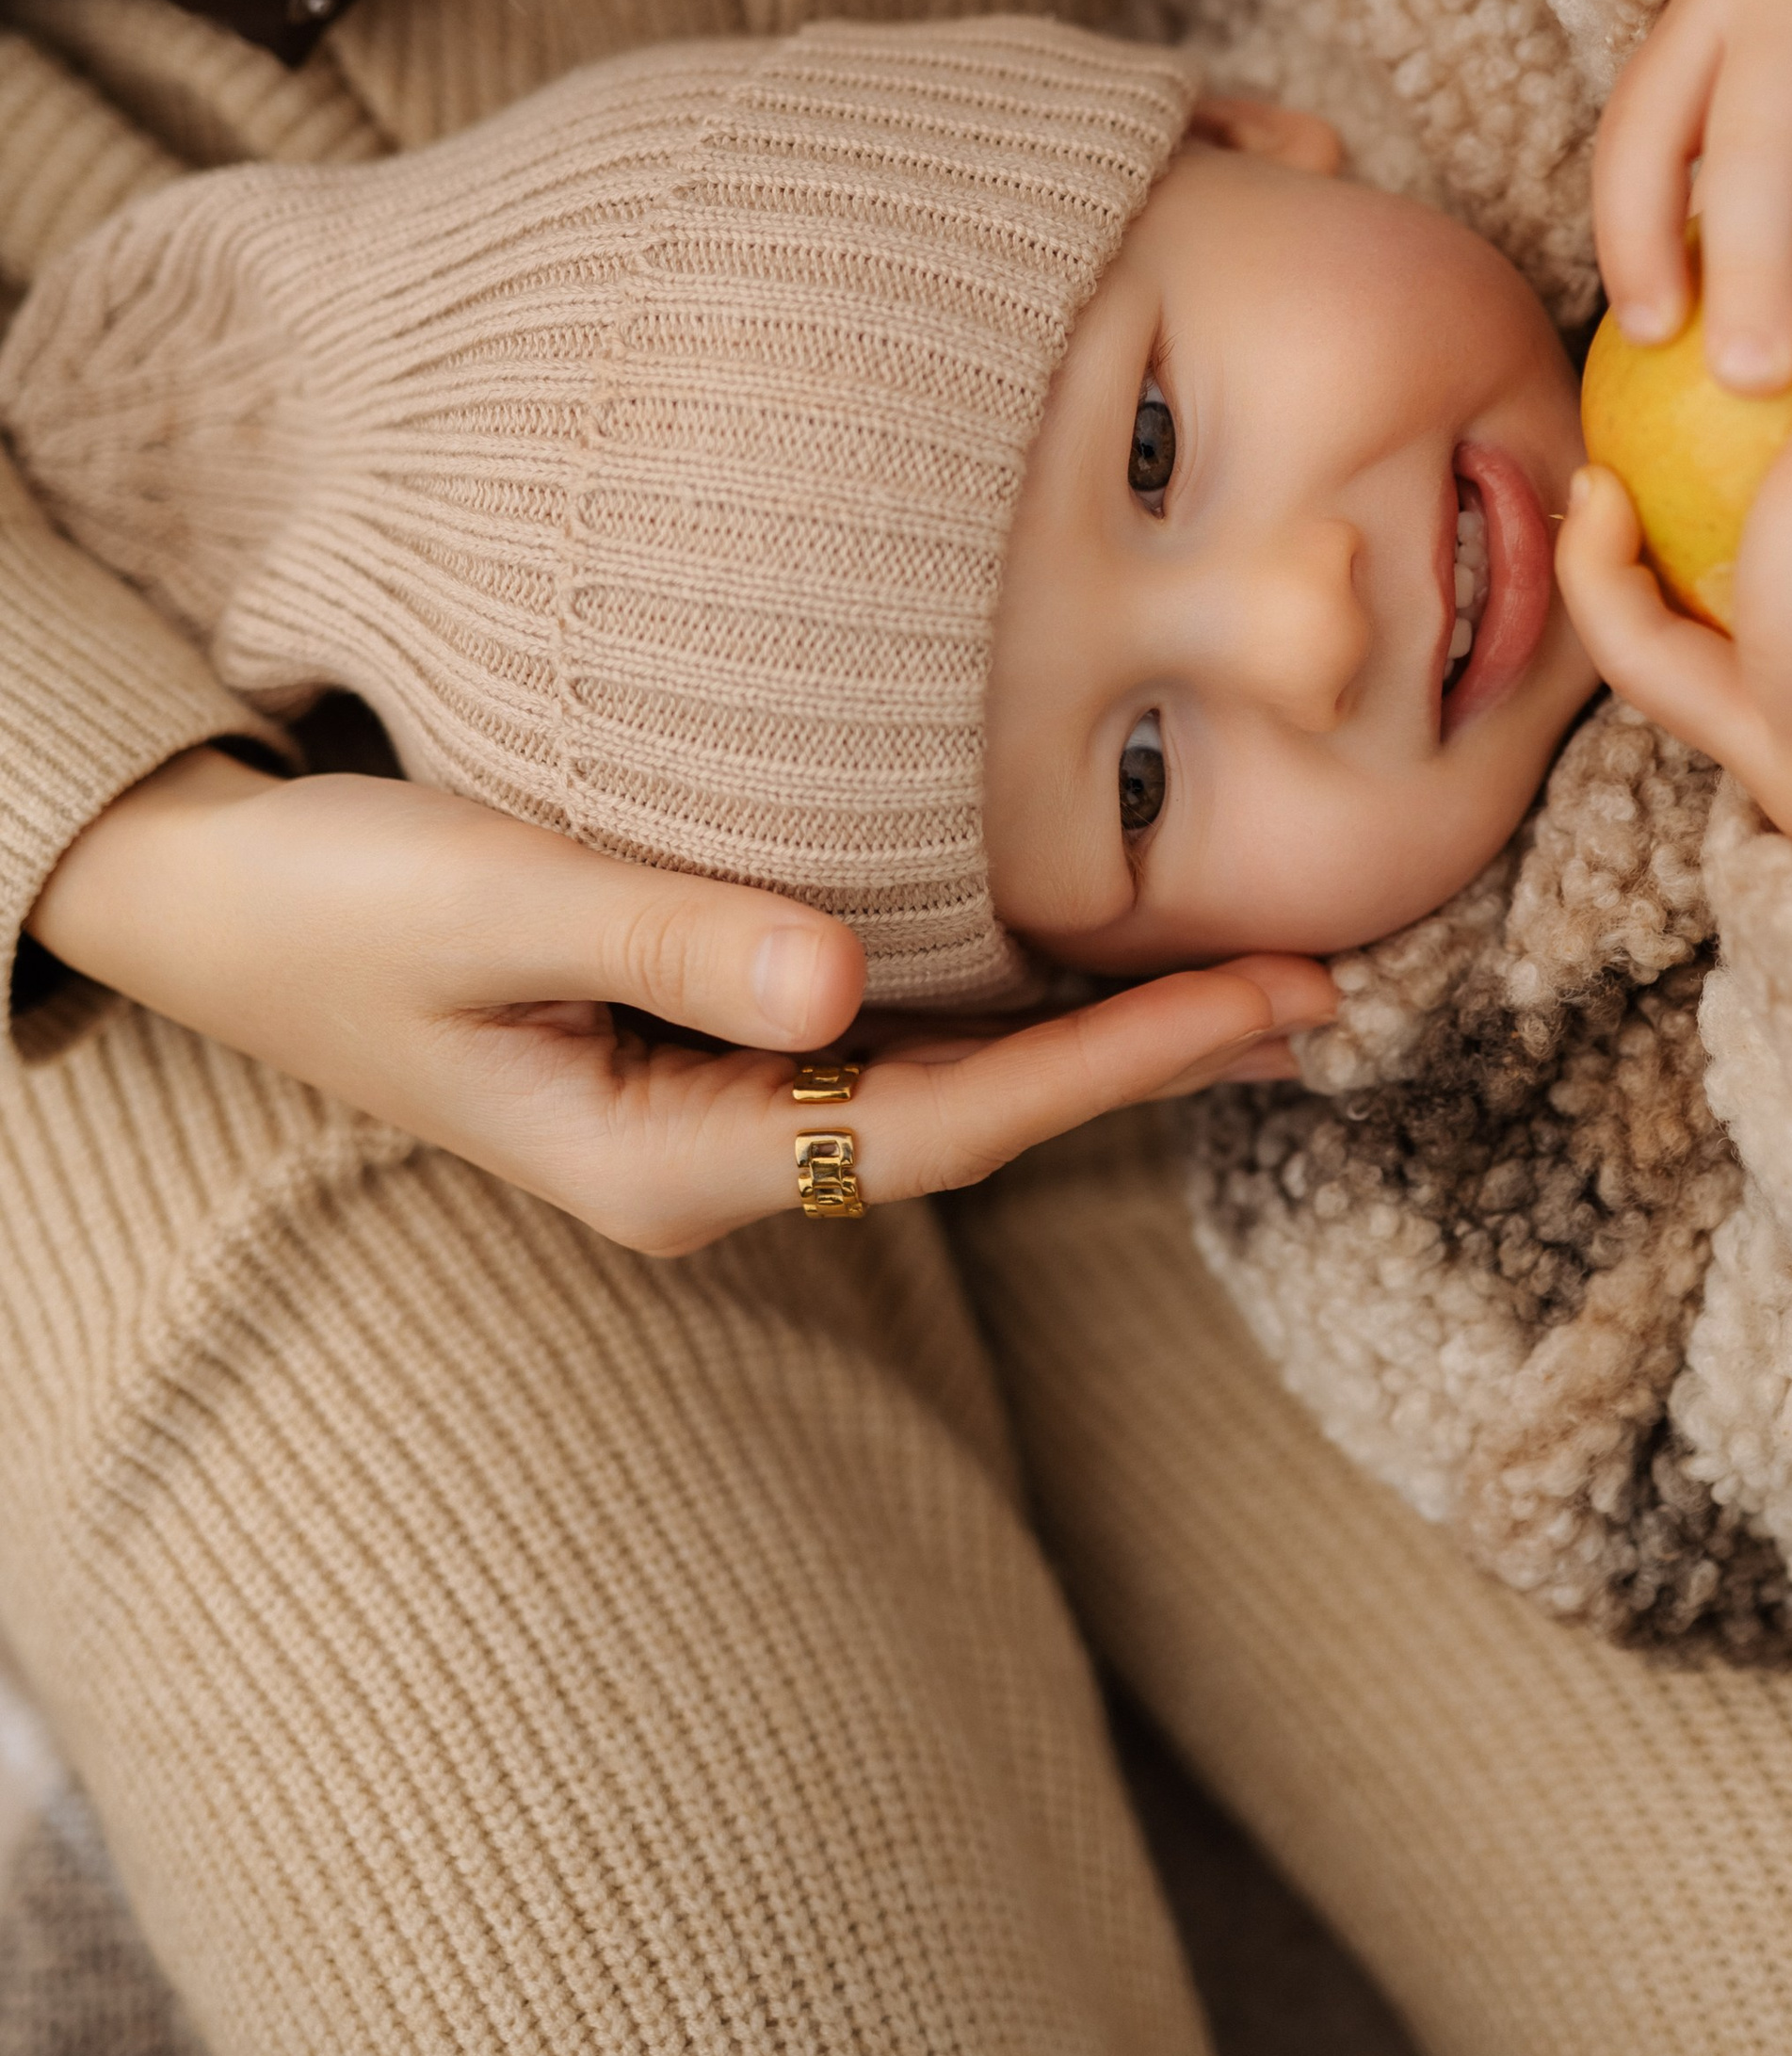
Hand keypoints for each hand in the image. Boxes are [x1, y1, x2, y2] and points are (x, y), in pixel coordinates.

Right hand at [28, 756, 1334, 1253]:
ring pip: (938, 1083)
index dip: (1118, 1064)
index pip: (947, 1120)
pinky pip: (879, 1038)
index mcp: (665, 1156)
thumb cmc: (327, 899)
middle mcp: (705, 1156)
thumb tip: (842, 983)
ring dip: (1089, 1034)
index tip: (1275, 998)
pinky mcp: (687, 1043)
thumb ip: (665, 932)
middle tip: (1325, 985)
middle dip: (1146, 1059)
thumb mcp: (486, 900)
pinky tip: (1079, 954)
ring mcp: (699, 1108)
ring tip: (1248, 977)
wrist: (202, 902)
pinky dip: (997, 999)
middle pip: (972, 1117)